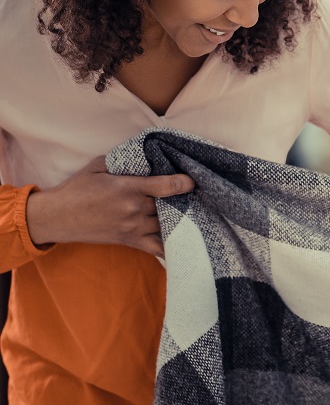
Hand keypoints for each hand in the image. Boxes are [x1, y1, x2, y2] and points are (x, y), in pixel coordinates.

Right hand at [25, 156, 193, 255]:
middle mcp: (134, 210)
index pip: (167, 186)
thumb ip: (124, 161)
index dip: (185, 182)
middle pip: (171, 205)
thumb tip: (145, 155)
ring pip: (168, 225)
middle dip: (183, 200)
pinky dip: (172, 247)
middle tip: (195, 195)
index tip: (195, 180)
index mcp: (129, 188)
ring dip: (180, 220)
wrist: (58, 217)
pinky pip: (158, 249)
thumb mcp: (98, 166)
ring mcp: (134, 228)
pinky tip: (185, 243)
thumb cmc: (77, 189)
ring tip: (192, 212)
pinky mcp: (130, 241)